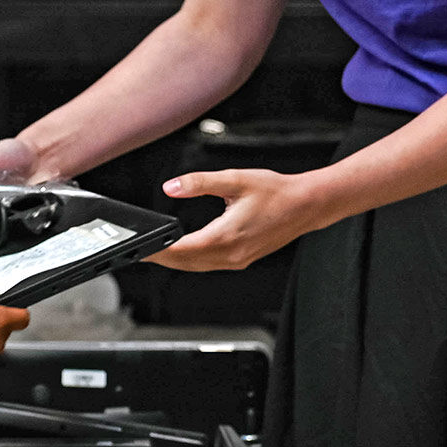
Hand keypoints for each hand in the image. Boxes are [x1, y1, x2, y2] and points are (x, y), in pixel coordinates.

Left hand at [148, 168, 321, 271]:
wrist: (306, 205)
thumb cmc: (275, 192)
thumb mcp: (233, 179)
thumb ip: (199, 183)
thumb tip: (171, 187)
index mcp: (227, 236)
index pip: (183, 250)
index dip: (160, 250)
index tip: (142, 247)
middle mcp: (232, 254)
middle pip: (187, 263)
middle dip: (162, 258)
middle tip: (140, 251)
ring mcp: (238, 260)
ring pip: (198, 267)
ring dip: (175, 262)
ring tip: (155, 252)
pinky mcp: (243, 259)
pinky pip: (210, 265)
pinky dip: (192, 261)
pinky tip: (183, 253)